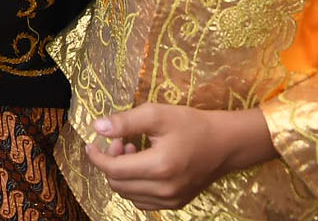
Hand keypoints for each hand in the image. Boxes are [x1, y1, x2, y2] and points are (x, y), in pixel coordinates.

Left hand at [83, 104, 275, 210]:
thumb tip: (97, 128)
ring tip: (133, 152)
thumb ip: (125, 122)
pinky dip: (134, 186)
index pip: (113, 169)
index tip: (92, 143)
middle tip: (120, 142)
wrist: (225, 144)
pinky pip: (142, 201)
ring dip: (122, 175)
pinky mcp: (176, 204)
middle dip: (110, 162)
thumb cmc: (192, 125)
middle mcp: (165, 190)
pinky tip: (143, 166)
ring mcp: (171, 201)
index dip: (97, 156)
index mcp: (159, 167)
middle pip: (117, 184)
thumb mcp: (158, 114)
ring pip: (128, 195)